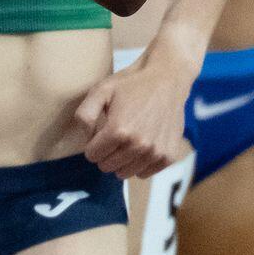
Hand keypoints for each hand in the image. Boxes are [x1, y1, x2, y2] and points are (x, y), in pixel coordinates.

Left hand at [73, 49, 195, 178]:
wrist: (167, 80)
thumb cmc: (130, 85)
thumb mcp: (100, 91)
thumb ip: (84, 115)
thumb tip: (86, 140)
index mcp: (118, 131)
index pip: (92, 156)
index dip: (92, 144)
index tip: (99, 132)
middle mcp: (138, 145)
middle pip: (107, 166)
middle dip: (105, 153)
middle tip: (113, 135)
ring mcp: (156, 153)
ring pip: (125, 173)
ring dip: (122, 160)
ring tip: (127, 140)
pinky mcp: (169, 156)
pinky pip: (145, 173)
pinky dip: (139, 164)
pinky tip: (140, 147)